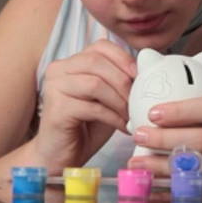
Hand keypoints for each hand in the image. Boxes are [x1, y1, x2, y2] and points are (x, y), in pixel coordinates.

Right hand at [34, 39, 136, 174]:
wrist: (62, 156)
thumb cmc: (86, 127)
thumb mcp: (106, 98)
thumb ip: (118, 81)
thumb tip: (147, 69)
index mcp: (71, 62)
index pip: (100, 46)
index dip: (124, 59)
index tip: (140, 76)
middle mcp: (58, 70)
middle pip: (97, 62)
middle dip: (124, 81)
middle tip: (138, 101)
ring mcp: (54, 88)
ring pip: (95, 83)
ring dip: (120, 101)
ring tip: (131, 115)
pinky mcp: (57, 109)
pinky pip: (92, 107)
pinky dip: (113, 117)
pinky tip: (124, 127)